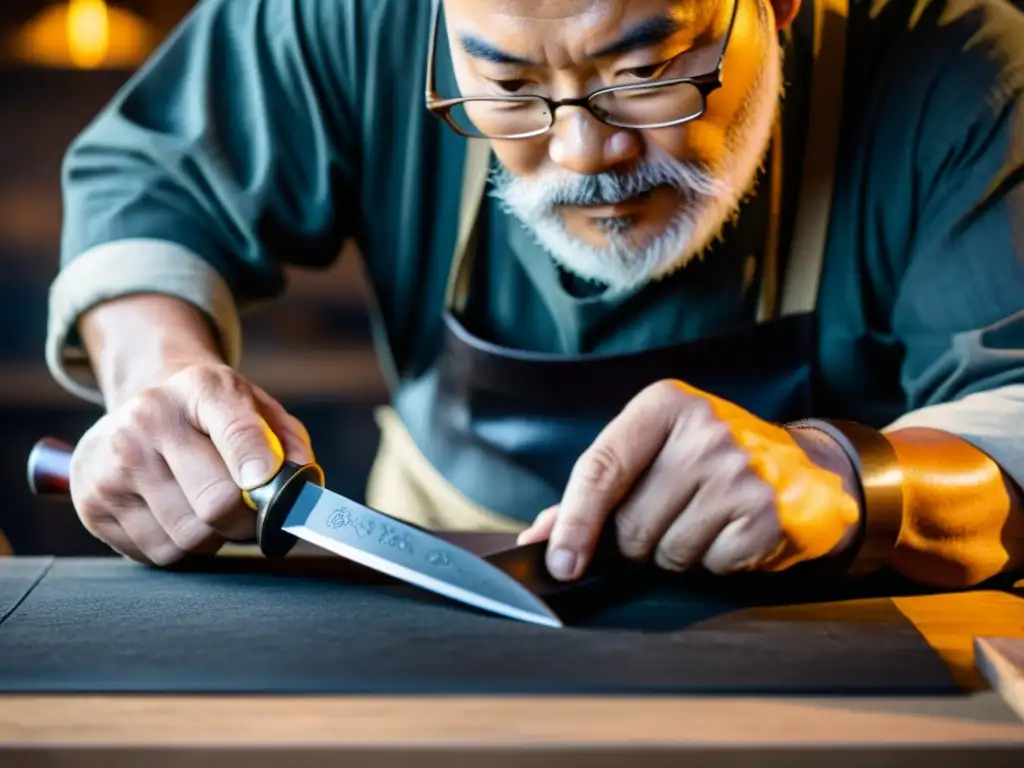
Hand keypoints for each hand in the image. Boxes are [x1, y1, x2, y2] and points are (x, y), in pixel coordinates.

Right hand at [69, 362, 313, 564]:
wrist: (144, 406)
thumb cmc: (214, 416)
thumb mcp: (258, 408)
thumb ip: (289, 443)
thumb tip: (303, 487)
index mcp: (201, 388)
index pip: (237, 432)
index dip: (261, 470)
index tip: (269, 489)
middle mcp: (148, 419)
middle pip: (216, 503)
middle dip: (246, 521)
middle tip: (251, 515)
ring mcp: (114, 462)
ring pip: (188, 538)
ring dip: (212, 538)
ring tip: (208, 510)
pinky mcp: (91, 502)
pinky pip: (156, 554)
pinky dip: (178, 547)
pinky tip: (175, 516)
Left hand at [518, 380, 861, 580]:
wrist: (801, 469)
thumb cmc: (709, 461)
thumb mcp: (653, 452)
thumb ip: (594, 491)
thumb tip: (539, 537)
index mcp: (664, 406)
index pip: (601, 468)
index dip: (575, 522)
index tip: (559, 562)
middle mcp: (703, 432)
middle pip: (631, 523)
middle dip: (636, 542)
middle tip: (666, 521)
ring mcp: (739, 472)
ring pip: (667, 551)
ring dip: (675, 554)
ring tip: (702, 523)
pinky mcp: (765, 514)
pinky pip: (709, 565)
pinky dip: (712, 563)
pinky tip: (729, 534)